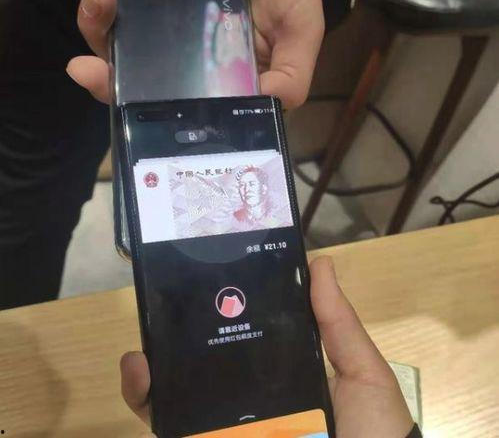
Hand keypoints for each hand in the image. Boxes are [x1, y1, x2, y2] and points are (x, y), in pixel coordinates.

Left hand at [67, 0, 323, 107]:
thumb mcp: (300, 31)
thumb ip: (294, 72)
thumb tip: (271, 100)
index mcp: (222, 86)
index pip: (188, 112)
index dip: (160, 119)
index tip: (135, 114)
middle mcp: (189, 71)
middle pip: (144, 90)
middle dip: (112, 85)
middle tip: (89, 73)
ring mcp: (165, 39)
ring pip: (121, 55)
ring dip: (99, 38)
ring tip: (98, 10)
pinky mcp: (146, 13)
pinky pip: (115, 18)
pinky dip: (102, 11)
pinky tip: (104, 0)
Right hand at [121, 257, 413, 437]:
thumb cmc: (372, 431)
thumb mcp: (361, 373)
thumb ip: (337, 322)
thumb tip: (320, 262)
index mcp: (282, 379)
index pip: (246, 343)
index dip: (223, 317)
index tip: (204, 284)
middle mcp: (251, 404)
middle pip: (207, 369)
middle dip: (178, 342)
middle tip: (160, 311)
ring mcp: (229, 428)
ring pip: (181, 399)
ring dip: (154, 373)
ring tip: (140, 348)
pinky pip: (174, 428)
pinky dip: (150, 406)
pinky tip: (141, 377)